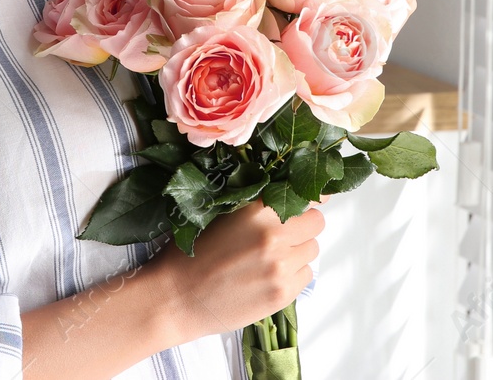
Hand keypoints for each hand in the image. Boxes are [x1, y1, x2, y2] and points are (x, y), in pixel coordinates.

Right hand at [145, 200, 324, 343]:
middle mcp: (274, 237)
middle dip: (304, 225)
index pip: (304, 194)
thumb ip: (255, 206)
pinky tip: (269, 276)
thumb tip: (286, 195)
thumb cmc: (192, 256)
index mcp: (257, 212)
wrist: (176, 298)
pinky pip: (306, 276)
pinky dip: (294, 275)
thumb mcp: (221, 216)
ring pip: (312, 250)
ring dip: (298, 251)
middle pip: (316, 223)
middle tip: (284, 233)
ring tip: (271, 258)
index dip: (311, 196)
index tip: (315, 197)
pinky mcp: (283, 294)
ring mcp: (281, 267)